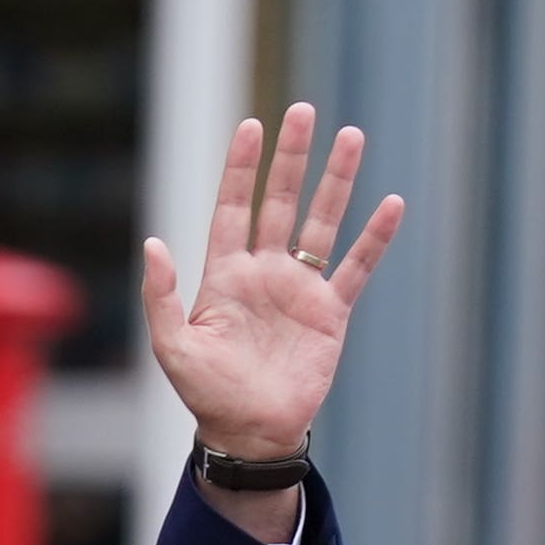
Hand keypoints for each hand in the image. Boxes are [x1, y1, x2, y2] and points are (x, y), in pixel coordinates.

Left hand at [142, 105, 402, 526]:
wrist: (249, 433)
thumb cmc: (206, 393)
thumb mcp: (173, 347)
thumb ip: (161, 296)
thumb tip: (153, 242)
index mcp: (224, 276)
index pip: (233, 208)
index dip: (240, 169)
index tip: (251, 126)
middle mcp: (264, 272)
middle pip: (281, 202)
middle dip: (291, 158)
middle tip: (302, 112)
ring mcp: (300, 289)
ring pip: (322, 222)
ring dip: (336, 181)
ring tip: (351, 136)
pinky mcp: (330, 312)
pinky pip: (356, 267)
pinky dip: (373, 238)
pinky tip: (390, 204)